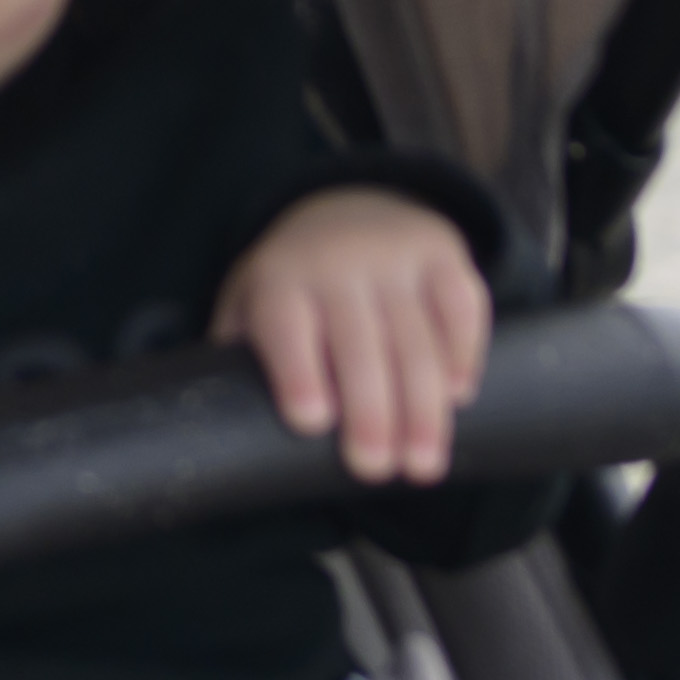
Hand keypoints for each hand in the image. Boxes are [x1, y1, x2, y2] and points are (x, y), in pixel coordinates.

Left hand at [217, 189, 490, 487]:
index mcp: (279, 280)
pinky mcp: (442, 255)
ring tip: (421, 465)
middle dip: (369, 411)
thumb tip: (216, 430)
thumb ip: (236, 358)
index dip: (298, 371)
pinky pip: (461, 306)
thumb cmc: (291, 287)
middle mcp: (337, 262)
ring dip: (422, 408)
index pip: (285, 325)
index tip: (310, 422)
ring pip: (415, 337)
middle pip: (357, 343)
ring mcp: (394, 256)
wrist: (346, 210)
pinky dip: (463, 353)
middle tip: (374, 469)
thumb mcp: (249, 306)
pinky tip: (457, 397)